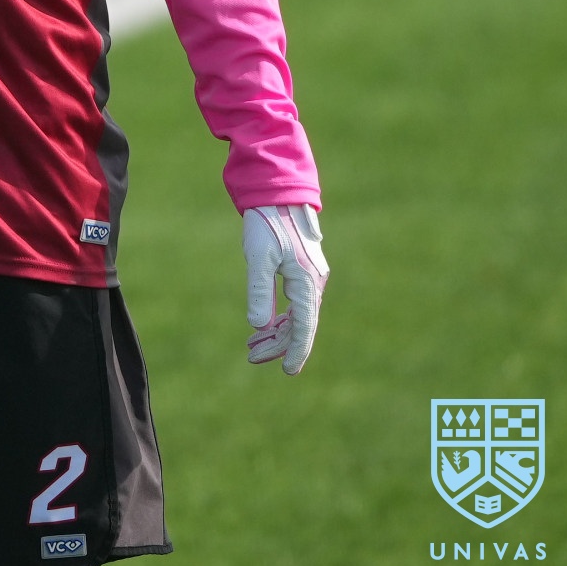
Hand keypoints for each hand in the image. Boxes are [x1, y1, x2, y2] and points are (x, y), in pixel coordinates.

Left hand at [243, 204, 327, 373]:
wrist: (277, 194)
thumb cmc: (266, 223)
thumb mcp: (258, 257)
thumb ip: (260, 291)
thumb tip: (259, 325)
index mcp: (307, 281)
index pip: (304, 325)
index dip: (296, 350)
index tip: (287, 371)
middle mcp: (313, 282)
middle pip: (300, 324)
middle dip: (278, 344)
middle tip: (252, 358)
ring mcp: (309, 277)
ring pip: (297, 315)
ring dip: (277, 333)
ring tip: (253, 348)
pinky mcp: (302, 272)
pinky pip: (294, 304)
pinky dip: (280, 318)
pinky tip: (264, 327)